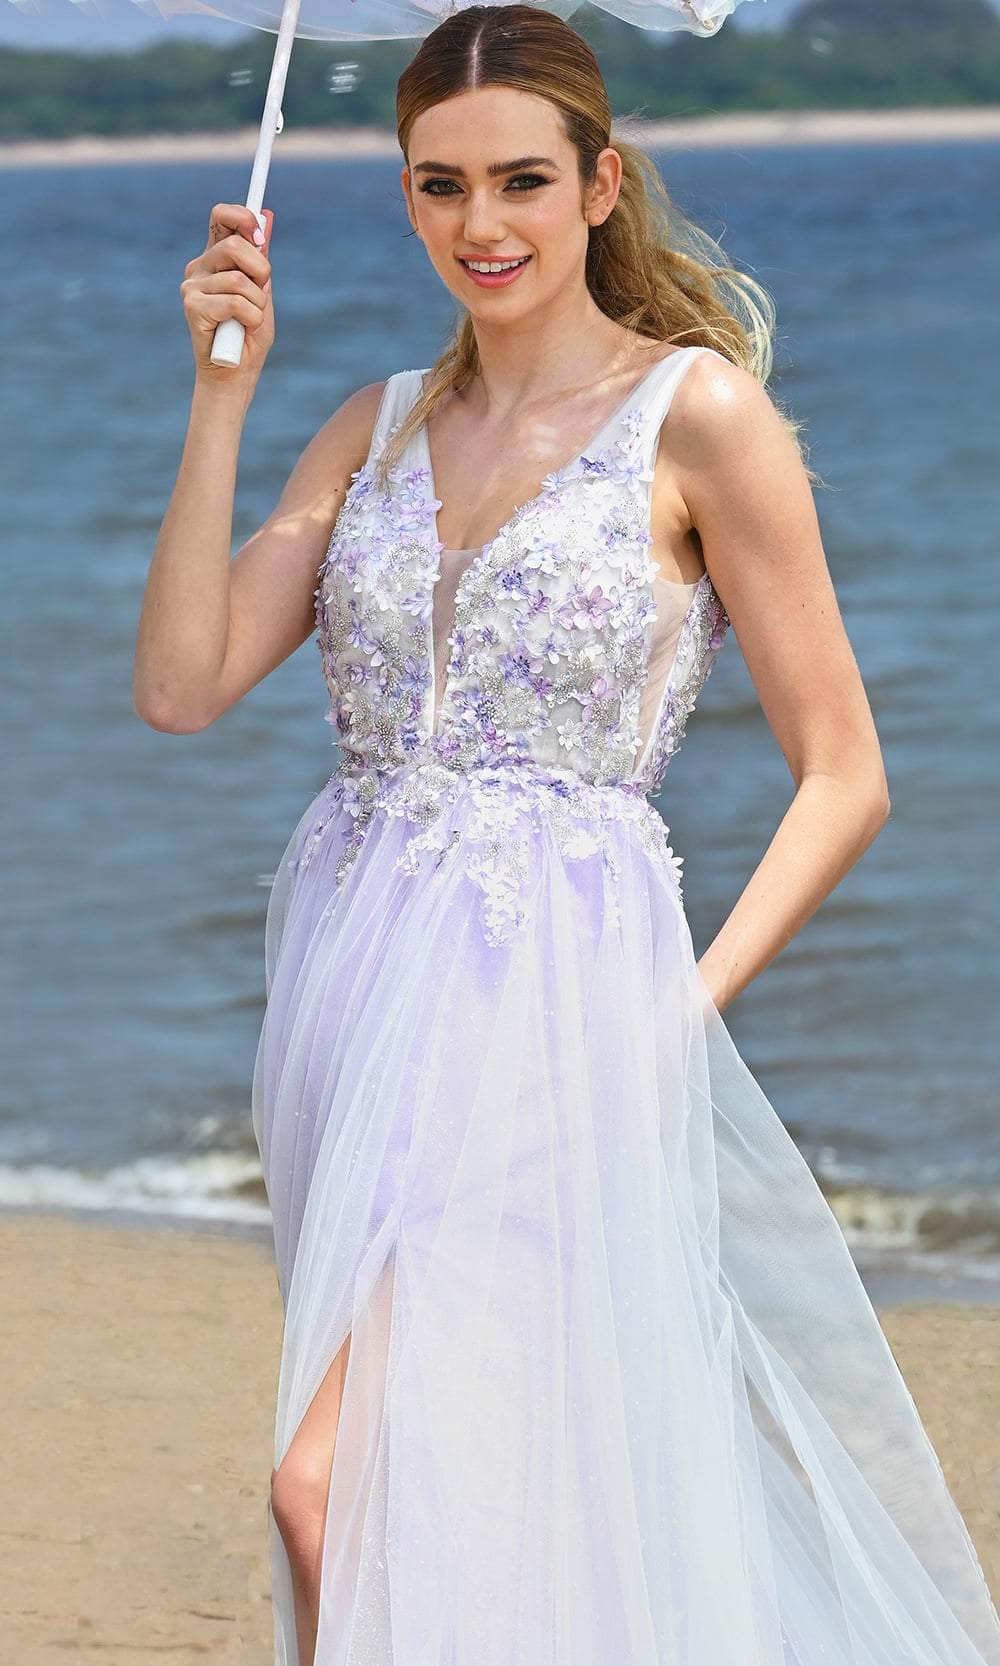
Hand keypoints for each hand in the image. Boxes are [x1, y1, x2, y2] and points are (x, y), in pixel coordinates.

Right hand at [180, 202, 273, 388]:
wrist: (236, 373)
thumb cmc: (249, 334)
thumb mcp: (262, 291)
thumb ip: (261, 257)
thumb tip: (267, 215)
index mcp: (216, 258)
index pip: (221, 217)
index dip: (242, 217)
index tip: (260, 237)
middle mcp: (200, 268)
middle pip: (235, 245)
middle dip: (261, 271)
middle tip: (260, 295)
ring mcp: (192, 286)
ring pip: (239, 279)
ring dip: (257, 304)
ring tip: (249, 320)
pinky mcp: (192, 306)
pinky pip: (235, 302)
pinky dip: (250, 318)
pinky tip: (242, 330)